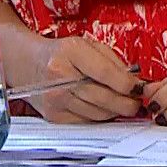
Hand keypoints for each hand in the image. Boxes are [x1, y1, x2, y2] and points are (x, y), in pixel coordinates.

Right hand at [12, 35, 141, 122]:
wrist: (28, 64)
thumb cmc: (61, 53)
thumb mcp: (86, 45)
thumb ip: (112, 61)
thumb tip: (134, 82)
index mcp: (69, 52)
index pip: (105, 72)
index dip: (127, 84)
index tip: (138, 88)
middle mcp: (59, 75)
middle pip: (103, 97)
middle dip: (126, 102)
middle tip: (136, 102)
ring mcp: (55, 97)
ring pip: (98, 113)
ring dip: (114, 112)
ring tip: (121, 104)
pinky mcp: (54, 115)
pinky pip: (87, 121)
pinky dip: (99, 117)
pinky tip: (102, 108)